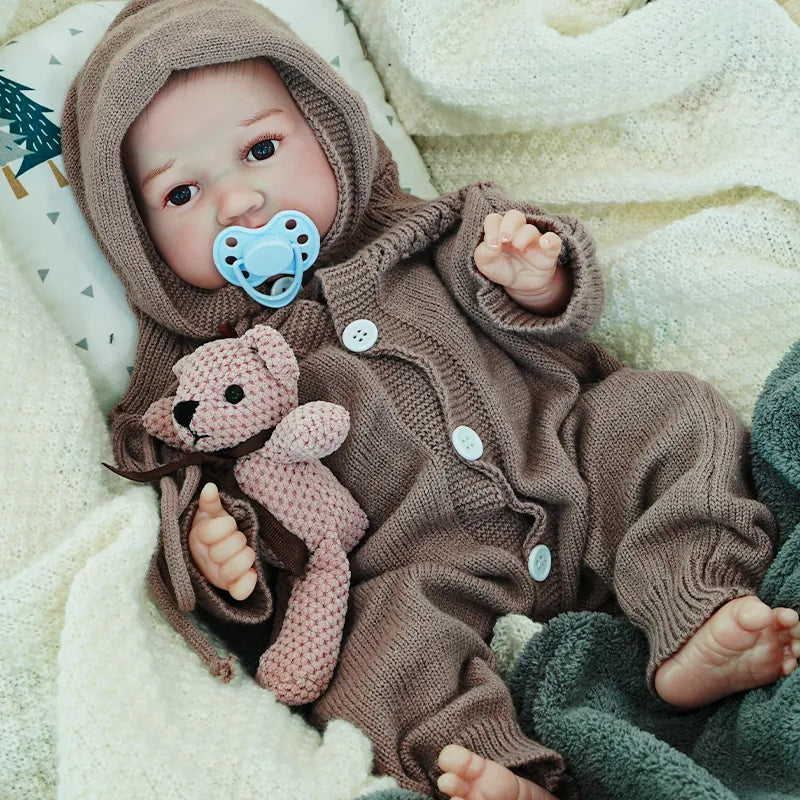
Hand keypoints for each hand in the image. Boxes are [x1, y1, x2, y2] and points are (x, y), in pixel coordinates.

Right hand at [188, 483, 256, 600]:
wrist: (207, 554)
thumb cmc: (211, 530)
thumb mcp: (208, 514)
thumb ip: (210, 502)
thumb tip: (209, 488)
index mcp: (199, 539)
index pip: (211, 532)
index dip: (225, 526)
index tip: (229, 523)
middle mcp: (207, 559)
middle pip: (226, 550)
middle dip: (237, 540)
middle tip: (237, 537)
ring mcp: (218, 575)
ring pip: (233, 570)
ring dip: (245, 557)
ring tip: (246, 551)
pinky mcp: (230, 587)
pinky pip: (239, 592)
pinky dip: (247, 583)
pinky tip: (253, 573)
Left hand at [474, 210, 565, 312]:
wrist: (520, 286)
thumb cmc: (502, 269)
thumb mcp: (486, 264)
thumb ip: (483, 253)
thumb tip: (492, 245)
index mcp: (499, 231)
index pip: (494, 220)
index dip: (491, 228)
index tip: (491, 245)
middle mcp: (516, 231)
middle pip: (514, 216)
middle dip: (508, 225)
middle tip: (505, 239)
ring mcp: (533, 239)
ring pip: (530, 229)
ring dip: (523, 237)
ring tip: (517, 248)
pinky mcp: (548, 251)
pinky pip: (554, 241)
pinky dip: (551, 240)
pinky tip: (545, 243)